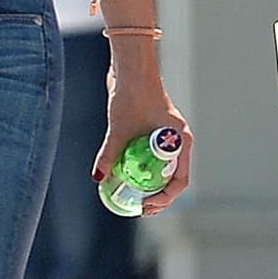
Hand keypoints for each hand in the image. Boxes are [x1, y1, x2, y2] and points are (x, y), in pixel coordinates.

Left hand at [92, 77, 191, 216]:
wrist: (130, 69)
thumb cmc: (130, 95)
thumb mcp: (118, 128)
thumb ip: (109, 154)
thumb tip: (98, 178)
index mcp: (179, 141)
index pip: (179, 179)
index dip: (165, 197)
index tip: (146, 205)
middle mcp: (176, 141)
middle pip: (172, 178)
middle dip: (158, 197)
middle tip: (139, 209)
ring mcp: (166, 137)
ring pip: (162, 169)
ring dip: (150, 185)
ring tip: (132, 199)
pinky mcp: (153, 132)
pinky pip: (151, 158)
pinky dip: (141, 170)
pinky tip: (125, 178)